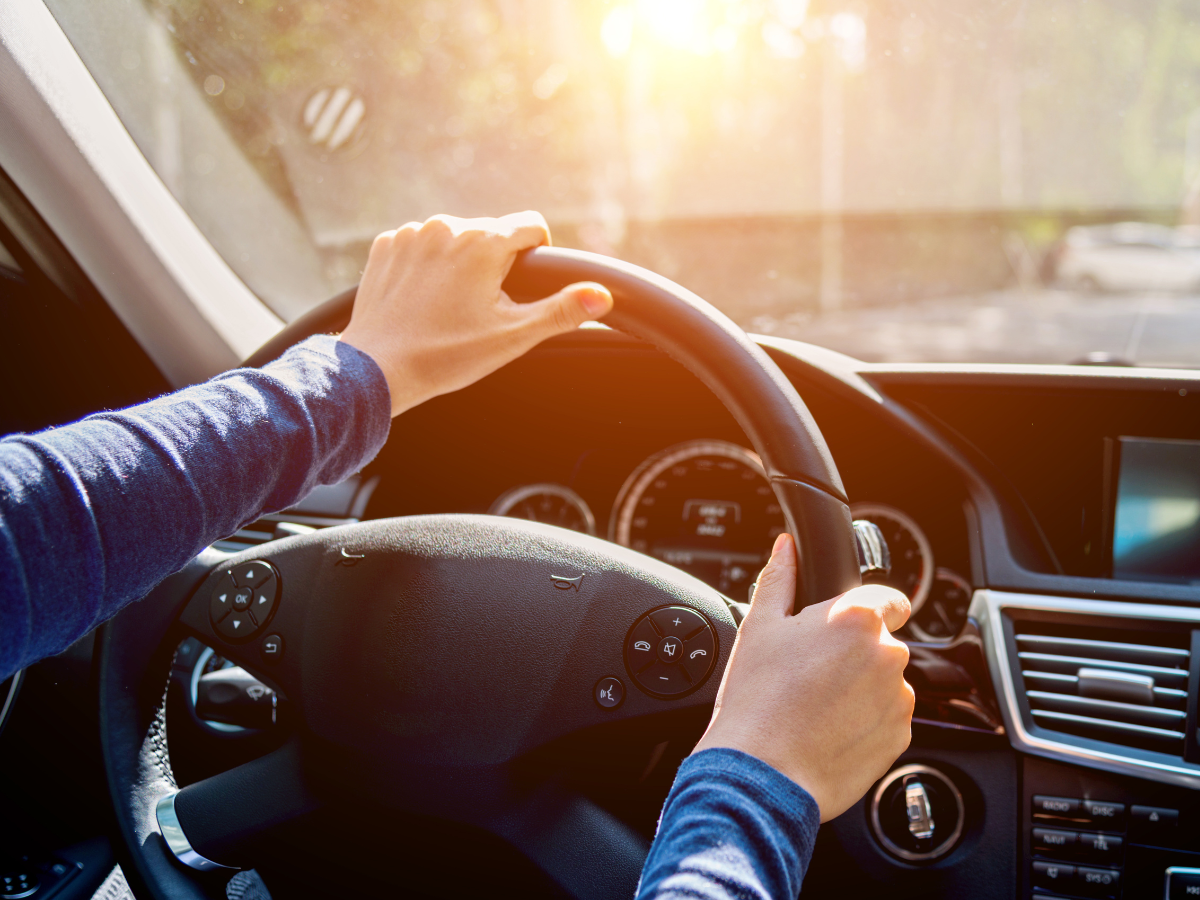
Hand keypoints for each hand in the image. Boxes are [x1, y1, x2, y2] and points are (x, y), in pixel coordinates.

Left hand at [339, 211, 612, 415]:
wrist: (377, 370)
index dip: (536, 257)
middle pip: (491, 233)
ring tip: (448, 308)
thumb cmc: (446, 355)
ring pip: (455, 239)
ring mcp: (411, 233)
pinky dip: (426, 267)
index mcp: (482, 240)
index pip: (531, 225)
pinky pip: (420, 246)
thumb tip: (601, 295)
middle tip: (480, 310)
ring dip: (460, 264)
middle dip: (495, 265)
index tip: (520, 288)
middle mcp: (445, 225)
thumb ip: (561, 311)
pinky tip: (422, 301)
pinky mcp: (386, 246)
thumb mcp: (512, 337)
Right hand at [692, 533, 913, 821]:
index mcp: (856, 618)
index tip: (843, 627)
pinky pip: (887, 718)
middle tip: (812, 672)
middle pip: (881, 642)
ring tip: (817, 705)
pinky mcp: (900, 737)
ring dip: (862, 688)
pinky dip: (865, 721)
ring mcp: (899, 699)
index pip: (889, 598)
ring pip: (885, 681)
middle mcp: (888, 654)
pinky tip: (829, 729)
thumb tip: (787, 547)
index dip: (865, 609)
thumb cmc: (757, 699)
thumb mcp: (759, 626)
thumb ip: (781, 578)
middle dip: (854, 652)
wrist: (762, 772)